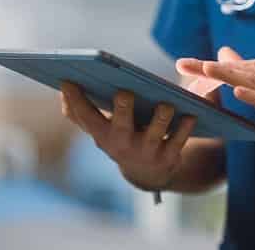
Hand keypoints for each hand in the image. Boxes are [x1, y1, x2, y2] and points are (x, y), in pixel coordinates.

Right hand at [60, 83, 195, 190]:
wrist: (148, 173)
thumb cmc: (122, 138)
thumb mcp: (100, 129)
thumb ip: (81, 112)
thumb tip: (63, 88)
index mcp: (103, 134)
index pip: (84, 116)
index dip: (75, 101)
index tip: (69, 81)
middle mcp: (122, 144)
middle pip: (120, 125)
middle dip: (122, 109)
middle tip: (124, 92)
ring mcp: (146, 151)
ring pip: (155, 133)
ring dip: (161, 117)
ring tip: (166, 103)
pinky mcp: (169, 157)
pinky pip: (179, 140)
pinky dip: (185, 127)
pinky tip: (191, 114)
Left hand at [178, 49, 254, 149]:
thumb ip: (247, 70)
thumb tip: (225, 53)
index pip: (231, 68)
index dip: (206, 67)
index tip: (181, 64)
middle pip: (236, 71)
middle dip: (209, 68)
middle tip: (183, 64)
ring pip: (251, 82)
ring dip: (228, 75)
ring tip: (206, 70)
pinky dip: (254, 96)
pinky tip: (239, 93)